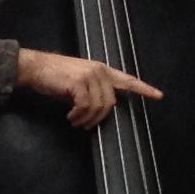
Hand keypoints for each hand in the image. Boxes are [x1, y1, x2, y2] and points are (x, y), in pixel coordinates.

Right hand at [16, 45, 158, 129]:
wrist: (35, 68)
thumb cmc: (54, 77)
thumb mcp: (78, 83)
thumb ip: (91, 92)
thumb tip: (96, 110)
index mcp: (102, 70)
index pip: (127, 79)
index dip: (144, 89)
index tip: (158, 96)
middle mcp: (99, 71)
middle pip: (110, 102)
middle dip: (98, 118)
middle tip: (84, 125)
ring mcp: (90, 75)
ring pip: (98, 106)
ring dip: (86, 119)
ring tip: (75, 121)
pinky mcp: (79, 82)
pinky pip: (85, 106)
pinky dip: (78, 115)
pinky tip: (70, 116)